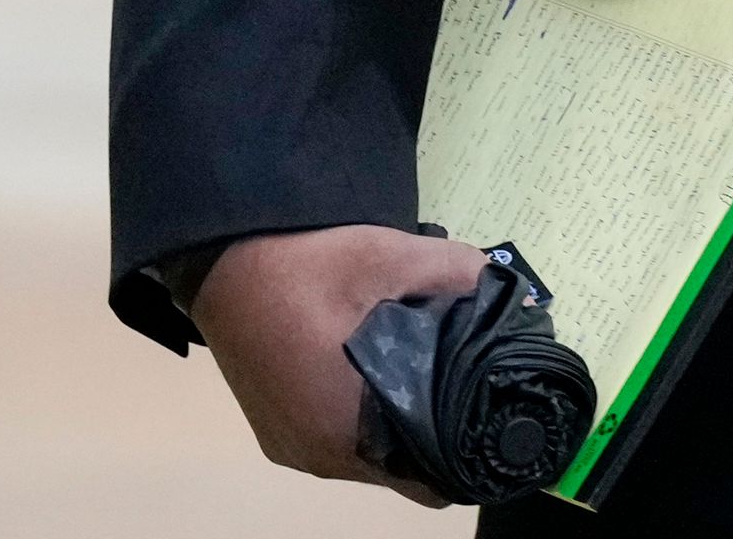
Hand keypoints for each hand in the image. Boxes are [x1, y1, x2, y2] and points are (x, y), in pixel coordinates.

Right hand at [189, 223, 485, 498]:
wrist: (224, 259)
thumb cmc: (309, 265)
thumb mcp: (393, 255)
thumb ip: (457, 274)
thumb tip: (508, 291)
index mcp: (349, 428)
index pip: (429, 475)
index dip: (465, 449)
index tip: (489, 412)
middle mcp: (319, 456)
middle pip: (400, 468)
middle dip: (434, 433)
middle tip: (461, 384)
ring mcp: (292, 449)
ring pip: (366, 458)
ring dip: (395, 425)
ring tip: (419, 376)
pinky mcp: (274, 434)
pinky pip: (333, 442)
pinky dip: (359, 419)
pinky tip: (373, 377)